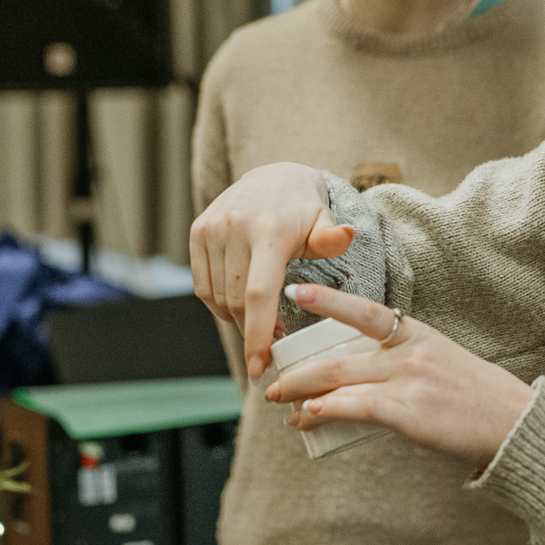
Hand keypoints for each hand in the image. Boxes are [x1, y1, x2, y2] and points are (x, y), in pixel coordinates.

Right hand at [190, 163, 356, 373]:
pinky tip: (241, 305)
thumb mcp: (324, 222)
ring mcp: (212, 229)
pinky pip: (203, 287)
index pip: (257, 294)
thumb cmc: (304, 210)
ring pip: (217, 299)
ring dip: (237, 320)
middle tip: (276, 341)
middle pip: (236, 303)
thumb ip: (332, 239)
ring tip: (262, 321)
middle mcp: (234, 227)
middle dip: (253, 332)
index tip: (259, 367)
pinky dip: (219, 304)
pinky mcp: (198, 232)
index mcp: (268, 230)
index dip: (257, 336)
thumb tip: (346, 236)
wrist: (273, 177)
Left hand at [268, 283, 535, 469]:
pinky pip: (357, 408)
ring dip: (303, 395)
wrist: (513, 424)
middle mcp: (409, 352)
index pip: (364, 310)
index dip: (327, 299)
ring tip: (284, 406)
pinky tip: (309, 417)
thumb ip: (403, 363)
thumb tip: (362, 380)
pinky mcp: (410, 413)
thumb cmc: (476, 398)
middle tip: (275, 381)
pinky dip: (327, 410)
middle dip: (299, 371)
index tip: (295, 290)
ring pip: (340, 382)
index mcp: (416, 333)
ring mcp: (409, 381)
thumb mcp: (440, 363)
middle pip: (338, 357)